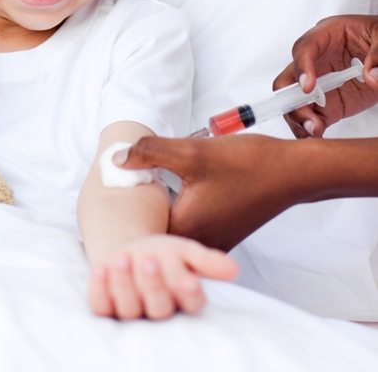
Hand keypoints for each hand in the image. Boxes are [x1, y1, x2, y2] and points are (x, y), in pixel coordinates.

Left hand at [88, 233, 236, 319]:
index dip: (189, 295)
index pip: (191, 305)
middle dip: (154, 285)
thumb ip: (206, 260)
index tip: (189, 282)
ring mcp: (129, 311)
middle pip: (159, 307)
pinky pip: (101, 305)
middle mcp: (156, 310)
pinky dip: (99, 289)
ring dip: (125, 283)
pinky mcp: (105, 307)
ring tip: (123, 258)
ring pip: (129, 307)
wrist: (129, 252)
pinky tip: (101, 269)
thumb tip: (234, 269)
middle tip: (150, 261)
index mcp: (181, 299)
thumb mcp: (184, 251)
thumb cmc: (162, 256)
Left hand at [117, 135, 302, 251]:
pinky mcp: (221, 232)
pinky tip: (168, 189)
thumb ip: (150, 153)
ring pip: (171, 230)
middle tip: (113, 192)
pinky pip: (188, 226)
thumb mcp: (192, 151)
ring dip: (156, 211)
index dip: (121, 216)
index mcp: (186, 230)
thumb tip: (115, 158)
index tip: (103, 198)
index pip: (140, 234)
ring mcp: (212, 240)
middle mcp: (198, 243)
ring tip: (137, 186)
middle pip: (153, 235)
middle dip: (135, 214)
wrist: (292, 171)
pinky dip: (175, 210)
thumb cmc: (246, 163)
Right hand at [273, 14, 377, 137]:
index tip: (308, 87)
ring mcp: (319, 84)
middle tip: (307, 115)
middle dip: (292, 98)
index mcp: (326, 35)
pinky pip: (311, 117)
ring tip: (314, 130)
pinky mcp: (328, 104)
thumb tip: (371, 75)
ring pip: (294, 101)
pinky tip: (316, 135)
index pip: (305, 48)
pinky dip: (309, 128)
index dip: (302, 67)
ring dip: (299, 117)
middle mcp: (316, 60)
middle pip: (289, 78)